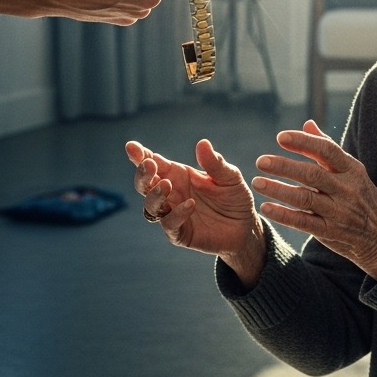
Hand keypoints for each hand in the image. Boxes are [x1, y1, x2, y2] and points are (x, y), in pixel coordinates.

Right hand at [125, 138, 266, 282]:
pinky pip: (169, 224)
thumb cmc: (234, 198)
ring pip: (151, 206)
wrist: (245, 227)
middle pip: (145, 184)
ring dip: (155, 195)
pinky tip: (190, 205)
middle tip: (149, 165)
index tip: (131, 147)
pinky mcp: (179, 233)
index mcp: (178, 175)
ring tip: (166, 185)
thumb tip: (202, 143)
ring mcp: (172, 213)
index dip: (141, 155)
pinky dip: (176, 214)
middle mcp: (171, 194)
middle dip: (142, 174)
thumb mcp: (229, 177)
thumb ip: (215, 163)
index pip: (155, 163)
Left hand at [252, 121, 376, 279]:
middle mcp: (346, 189)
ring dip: (278, 190)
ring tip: (258, 182)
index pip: (327, 150)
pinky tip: (266, 208)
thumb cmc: (362, 197)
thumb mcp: (353, 170)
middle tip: (261, 161)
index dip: (304, 142)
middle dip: (284, 166)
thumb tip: (307, 123)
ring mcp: (339, 212)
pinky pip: (303, 222)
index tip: (281, 137)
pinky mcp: (331, 232)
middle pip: (312, 175)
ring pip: (304, 198)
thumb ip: (328, 148)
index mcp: (352, 170)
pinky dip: (284, 215)